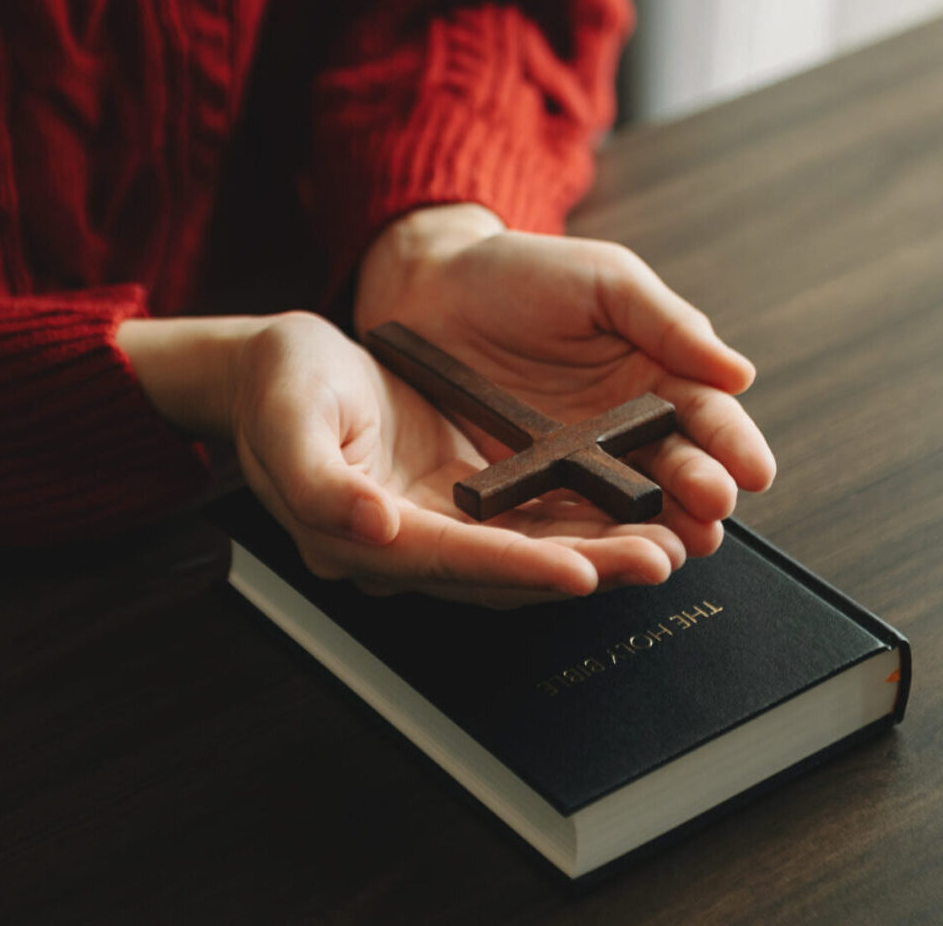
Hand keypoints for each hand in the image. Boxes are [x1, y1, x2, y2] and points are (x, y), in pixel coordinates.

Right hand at [118, 311, 685, 606]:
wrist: (281, 371)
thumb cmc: (279, 384)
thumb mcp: (288, 418)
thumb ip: (318, 481)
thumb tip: (374, 526)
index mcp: (355, 533)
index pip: (449, 560)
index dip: (515, 568)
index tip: (579, 570)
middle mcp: (403, 542)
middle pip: (502, 572)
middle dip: (581, 570)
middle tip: (657, 560)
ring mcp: (432, 523)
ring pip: (524, 553)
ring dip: (593, 553)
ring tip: (662, 545)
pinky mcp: (454, 499)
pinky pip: (524, 522)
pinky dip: (576, 523)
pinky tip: (626, 515)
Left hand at [354, 205, 775, 559]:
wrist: (435, 287)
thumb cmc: (525, 271)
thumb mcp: (606, 281)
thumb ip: (669, 324)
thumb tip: (740, 373)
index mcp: (655, 374)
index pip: (706, 415)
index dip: (733, 443)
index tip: (755, 471)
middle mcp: (624, 426)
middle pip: (675, 468)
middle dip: (700, 493)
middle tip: (713, 513)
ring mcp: (575, 459)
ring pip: (626, 502)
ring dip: (655, 527)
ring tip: (674, 546)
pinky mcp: (527, 480)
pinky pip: (560, 511)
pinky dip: (586, 533)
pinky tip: (604, 550)